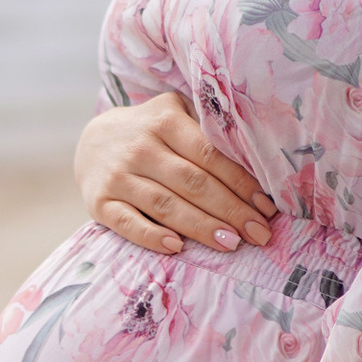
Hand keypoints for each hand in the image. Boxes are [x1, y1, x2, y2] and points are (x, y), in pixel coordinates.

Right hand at [76, 95, 274, 257]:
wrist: (93, 141)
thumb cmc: (152, 132)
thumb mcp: (176, 115)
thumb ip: (208, 130)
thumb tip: (259, 163)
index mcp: (166, 121)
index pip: (210, 155)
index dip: (241, 182)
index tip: (267, 207)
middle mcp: (141, 147)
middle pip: (193, 182)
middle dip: (231, 210)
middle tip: (259, 233)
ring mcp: (118, 176)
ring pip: (165, 205)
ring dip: (201, 227)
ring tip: (232, 243)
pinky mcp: (99, 202)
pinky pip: (127, 223)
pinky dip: (151, 236)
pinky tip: (177, 247)